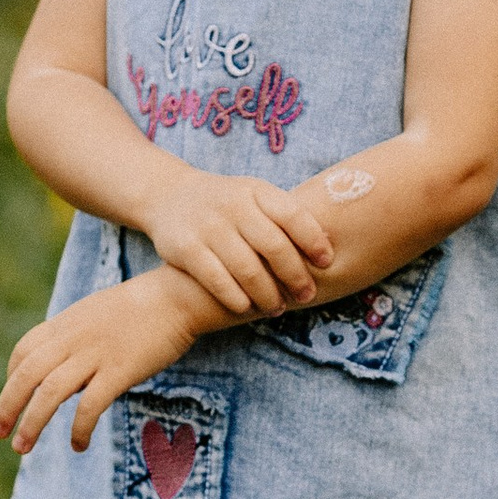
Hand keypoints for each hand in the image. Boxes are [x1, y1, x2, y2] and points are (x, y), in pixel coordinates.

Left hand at [0, 268, 210, 454]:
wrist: (178, 297)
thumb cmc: (142, 309)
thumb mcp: (97, 314)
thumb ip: (77, 337)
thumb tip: (67, 370)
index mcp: (66, 323)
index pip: (24, 351)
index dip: (11, 379)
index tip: (12, 399)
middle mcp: (73, 338)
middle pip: (27, 374)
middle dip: (7, 406)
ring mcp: (95, 354)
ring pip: (49, 392)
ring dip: (32, 423)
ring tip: (22, 447)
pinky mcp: (120, 370)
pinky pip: (89, 405)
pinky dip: (78, 429)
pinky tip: (78, 445)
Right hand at [142, 163, 332, 317]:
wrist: (169, 196)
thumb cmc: (227, 205)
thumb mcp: (254, 198)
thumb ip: (285, 217)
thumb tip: (328, 245)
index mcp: (256, 191)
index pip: (293, 215)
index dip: (314, 240)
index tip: (327, 263)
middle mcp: (232, 205)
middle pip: (274, 246)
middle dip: (295, 276)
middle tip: (306, 295)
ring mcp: (207, 226)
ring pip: (247, 268)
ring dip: (267, 294)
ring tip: (277, 307)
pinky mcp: (185, 248)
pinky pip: (216, 279)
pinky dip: (236, 297)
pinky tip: (246, 307)